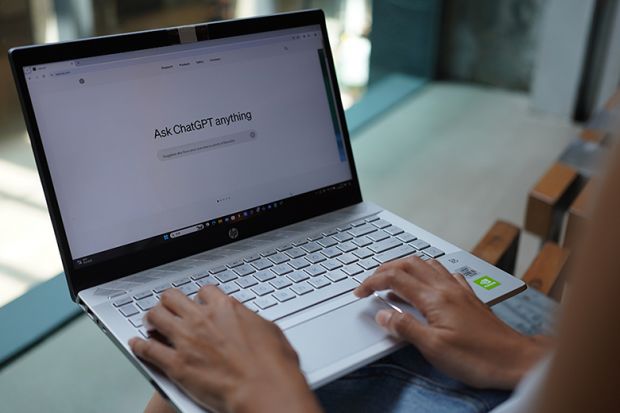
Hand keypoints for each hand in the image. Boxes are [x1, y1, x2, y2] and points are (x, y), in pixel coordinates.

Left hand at [129, 286, 320, 412]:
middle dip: (169, 302)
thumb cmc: (273, 366)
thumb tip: (247, 321)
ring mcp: (187, 340)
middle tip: (168, 308)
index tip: (199, 303)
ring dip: (152, 318)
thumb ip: (249, 321)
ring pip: (155, 317)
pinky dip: (139, 346)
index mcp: (226, 308)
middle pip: (173, 298)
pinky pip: (148, 350)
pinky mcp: (176, 364)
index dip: (200, 297)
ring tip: (150, 322)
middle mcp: (202, 319)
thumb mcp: (269, 331)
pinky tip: (136, 344)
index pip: (204, 291)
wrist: (264, 390)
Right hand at [354, 256, 551, 388]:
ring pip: (427, 264)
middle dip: (385, 269)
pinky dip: (428, 272)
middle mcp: (447, 288)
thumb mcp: (434, 348)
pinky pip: (445, 273)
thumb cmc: (479, 358)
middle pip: (409, 264)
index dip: (373, 282)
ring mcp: (459, 290)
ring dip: (405, 266)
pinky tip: (428, 283)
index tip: (360, 292)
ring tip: (393, 278)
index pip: (395, 279)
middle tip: (371, 281)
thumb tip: (383, 314)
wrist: (516, 360)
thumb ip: (406, 328)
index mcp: (434, 298)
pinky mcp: (469, 297)